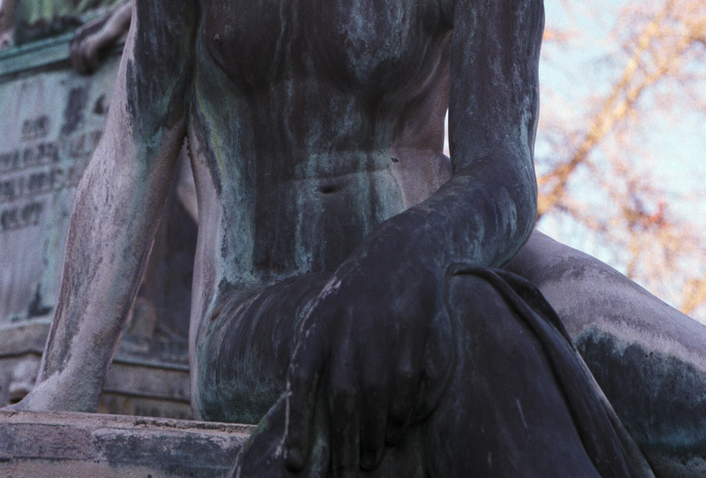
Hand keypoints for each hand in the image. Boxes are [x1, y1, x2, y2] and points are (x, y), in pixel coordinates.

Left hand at [282, 243, 450, 475]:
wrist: (401, 250)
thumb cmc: (356, 295)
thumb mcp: (325, 314)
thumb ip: (314, 357)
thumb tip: (298, 416)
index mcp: (318, 324)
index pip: (300, 379)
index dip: (296, 424)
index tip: (294, 464)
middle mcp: (346, 326)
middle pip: (343, 396)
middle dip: (343, 442)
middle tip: (345, 475)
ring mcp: (381, 327)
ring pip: (375, 394)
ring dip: (372, 434)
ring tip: (370, 459)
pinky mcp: (411, 329)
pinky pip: (404, 383)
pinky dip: (400, 413)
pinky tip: (396, 432)